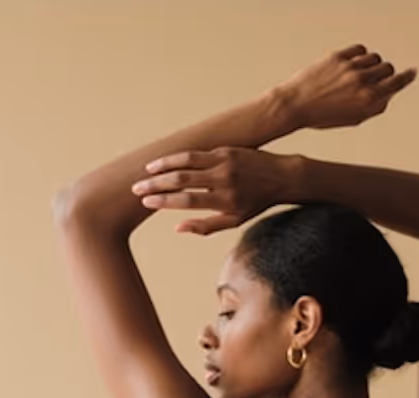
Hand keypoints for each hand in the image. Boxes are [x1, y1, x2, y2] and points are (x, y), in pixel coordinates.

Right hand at [130, 146, 289, 235]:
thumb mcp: (234, 221)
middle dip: (156, 184)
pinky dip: (178, 156)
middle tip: (137, 188)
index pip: (186, 201)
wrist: (281, 177)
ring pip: (186, 160)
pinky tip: (165, 162)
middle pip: (181, 180)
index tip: (146, 202)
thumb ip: (206, 226)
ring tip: (146, 171)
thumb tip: (177, 227)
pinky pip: (196, 152)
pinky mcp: (225, 149)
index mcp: (224, 201)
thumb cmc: (256, 203)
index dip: (163, 201)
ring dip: (163, 165)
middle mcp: (222, 180)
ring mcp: (223, 161)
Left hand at [278, 44, 417, 130]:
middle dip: (385, 74)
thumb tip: (389, 94)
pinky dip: (361, 56)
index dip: (407, 77)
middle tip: (375, 81)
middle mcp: (362, 82)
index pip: (397, 83)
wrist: (296, 105)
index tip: (413, 72)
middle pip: (387, 68)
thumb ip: (374, 107)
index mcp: (368, 100)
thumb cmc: (323, 116)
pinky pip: (360, 50)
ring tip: (361, 75)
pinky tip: (354, 63)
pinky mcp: (339, 56)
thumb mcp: (353, 119)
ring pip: (374, 57)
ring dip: (372, 65)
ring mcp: (351, 67)